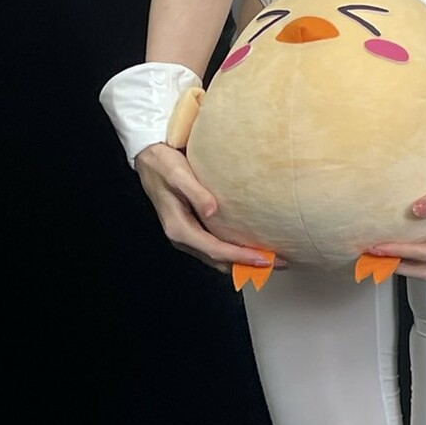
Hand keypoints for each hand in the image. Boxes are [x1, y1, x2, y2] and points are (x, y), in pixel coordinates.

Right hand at [134, 143, 284, 276]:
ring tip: (269, 260)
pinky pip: (213, 247)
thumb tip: (213, 211)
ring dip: (240, 261)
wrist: (148, 159)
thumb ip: (195, 193)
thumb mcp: (178, 174)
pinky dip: (232, 252)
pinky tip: (248, 247)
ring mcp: (186, 234)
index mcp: (179, 228)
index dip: (240, 257)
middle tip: (277, 264)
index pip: (215, 250)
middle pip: (218, 260)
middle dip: (246, 265)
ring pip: (216, 257)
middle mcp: (181, 237)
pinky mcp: (191, 228)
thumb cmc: (163, 164)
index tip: (264, 259)